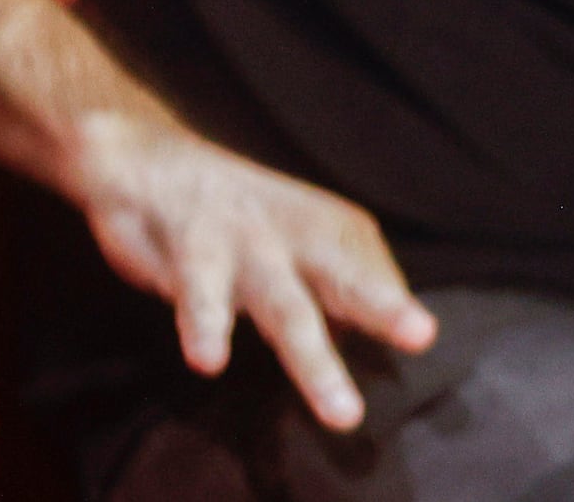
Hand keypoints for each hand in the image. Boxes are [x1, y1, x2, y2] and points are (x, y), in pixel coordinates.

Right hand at [65, 106, 433, 430]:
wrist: (150, 162)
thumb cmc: (236, 215)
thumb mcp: (295, 240)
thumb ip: (333, 285)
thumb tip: (371, 331)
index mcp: (330, 230)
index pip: (375, 275)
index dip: (392, 307)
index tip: (415, 339)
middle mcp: (297, 235)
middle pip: (347, 278)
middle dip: (385, 307)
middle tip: (423, 335)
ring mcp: (246, 245)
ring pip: (285, 308)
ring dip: (315, 362)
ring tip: (342, 412)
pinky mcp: (191, 254)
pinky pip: (199, 295)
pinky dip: (205, 326)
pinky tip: (210, 361)